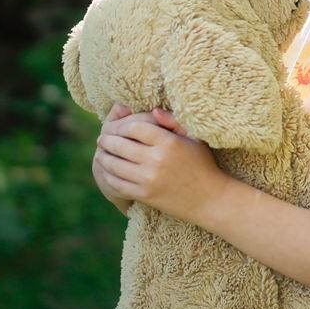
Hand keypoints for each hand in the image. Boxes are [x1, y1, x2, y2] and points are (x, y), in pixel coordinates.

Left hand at [95, 108, 227, 223]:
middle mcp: (156, 160)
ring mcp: (149, 179)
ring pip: (116, 165)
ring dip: (104, 158)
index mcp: (168, 142)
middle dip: (107, 141)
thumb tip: (153, 110)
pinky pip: (118, 183)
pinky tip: (108, 171)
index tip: (117, 126)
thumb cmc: (202, 163)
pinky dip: (109, 175)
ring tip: (101, 154)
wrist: (209, 198)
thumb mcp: (194, 137)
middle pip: (121, 145)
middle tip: (102, 139)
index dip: (122, 126)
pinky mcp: (145, 195)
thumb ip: (173, 120)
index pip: (134, 127)